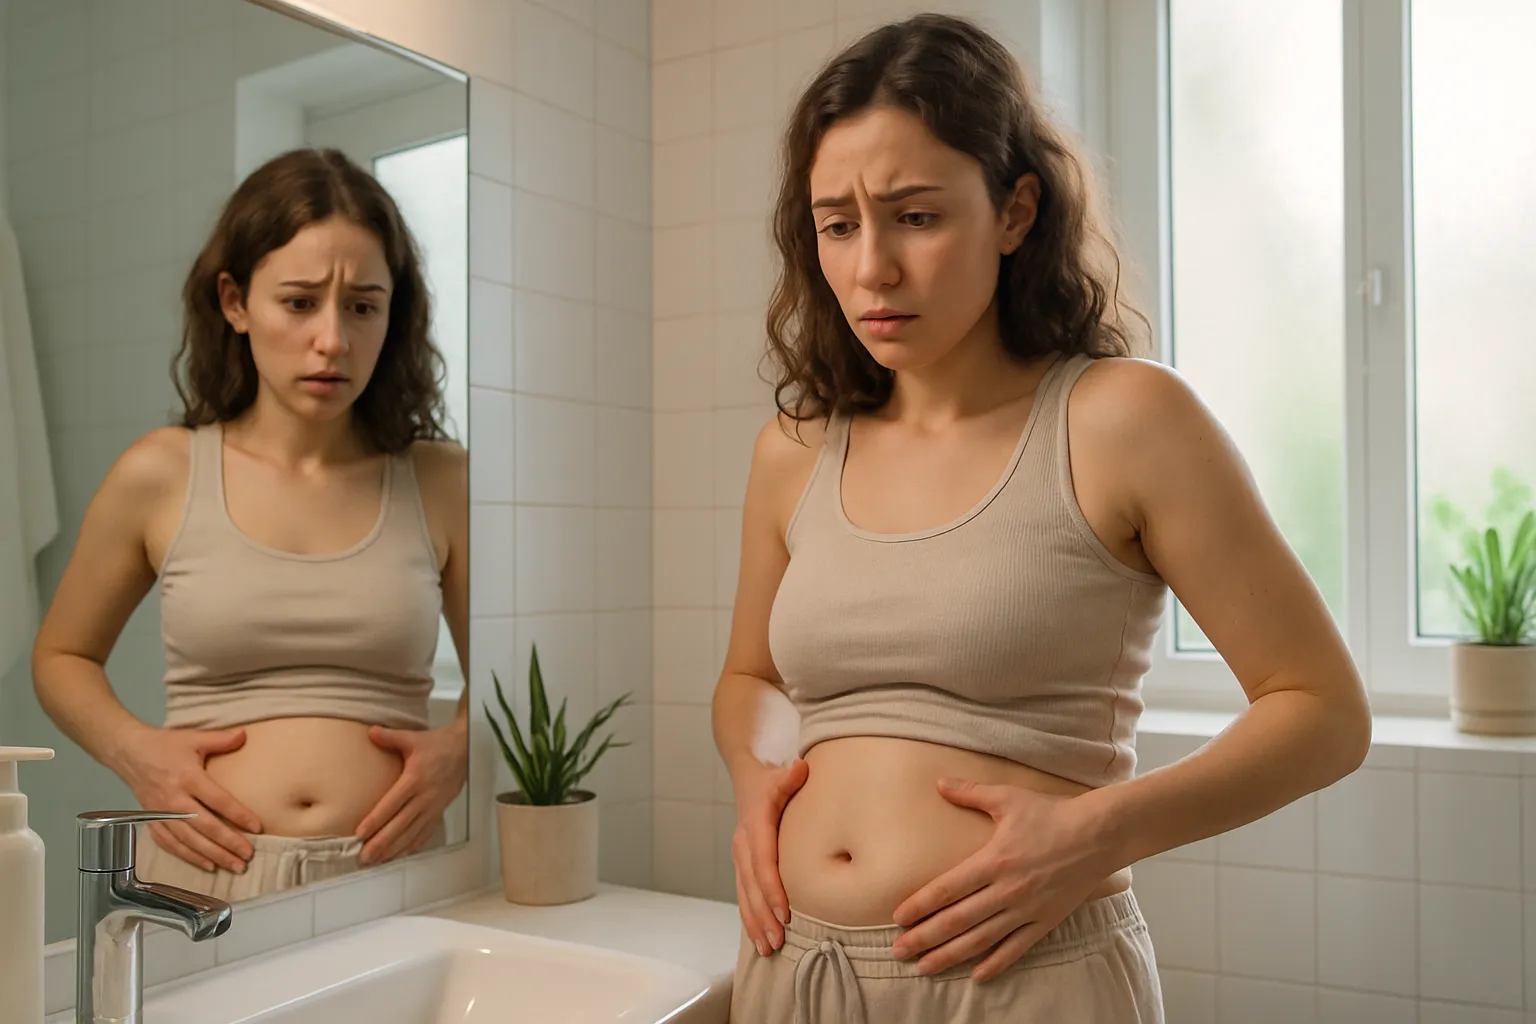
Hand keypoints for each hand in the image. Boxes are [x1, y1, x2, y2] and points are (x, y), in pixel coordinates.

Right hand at [116, 726, 263, 872]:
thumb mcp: (193, 737)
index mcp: (188, 778)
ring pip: (189, 840)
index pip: (218, 801)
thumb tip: (245, 735)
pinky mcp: (152, 820)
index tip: (257, 827)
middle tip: (248, 856)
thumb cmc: (163, 745)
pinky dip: (187, 856)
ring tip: (233, 865)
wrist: (128, 752)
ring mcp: (161, 813)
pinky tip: (206, 864)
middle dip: (228, 843)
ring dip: (212, 855)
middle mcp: (174, 799)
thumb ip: (221, 739)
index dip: (238, 815)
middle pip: (205, 827)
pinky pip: (170, 843)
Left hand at [355, 720, 467, 864]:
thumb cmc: (437, 744)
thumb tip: (370, 732)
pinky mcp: (440, 811)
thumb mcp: (412, 738)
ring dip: (394, 848)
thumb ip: (390, 737)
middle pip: (400, 824)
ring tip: (377, 861)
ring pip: (412, 833)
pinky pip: (425, 832)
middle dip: (381, 842)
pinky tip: (400, 854)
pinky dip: (412, 845)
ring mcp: (433, 806)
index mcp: (415, 779)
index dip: (376, 820)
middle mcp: (424, 797)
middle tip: (364, 857)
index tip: (360, 833)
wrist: (465, 749)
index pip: (392, 804)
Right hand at [731, 758, 808, 957]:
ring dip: (755, 923)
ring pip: (744, 895)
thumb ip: (791, 777)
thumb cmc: (772, 782)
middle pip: (751, 886)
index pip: (763, 862)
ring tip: (769, 948)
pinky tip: (759, 940)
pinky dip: (750, 919)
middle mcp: (744, 845)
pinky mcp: (742, 867)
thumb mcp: (781, 776)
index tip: (784, 911)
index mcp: (755, 825)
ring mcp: (740, 858)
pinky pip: (743, 896)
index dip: (771, 888)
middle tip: (779, 939)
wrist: (749, 782)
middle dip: (763, 915)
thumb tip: (801, 768)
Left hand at [889, 778, 1117, 981]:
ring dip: (950, 955)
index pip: (947, 889)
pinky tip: (977, 976)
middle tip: (899, 951)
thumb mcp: (1008, 798)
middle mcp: (1007, 890)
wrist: (1099, 834)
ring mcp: (1027, 909)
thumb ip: (970, 793)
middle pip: (957, 920)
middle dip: (925, 937)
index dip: (920, 905)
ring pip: (981, 939)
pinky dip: (996, 964)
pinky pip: (1016, 948)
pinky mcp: (1046, 921)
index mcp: (993, 861)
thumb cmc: (1052, 813)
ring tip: (925, 967)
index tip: (898, 918)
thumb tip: (938, 782)